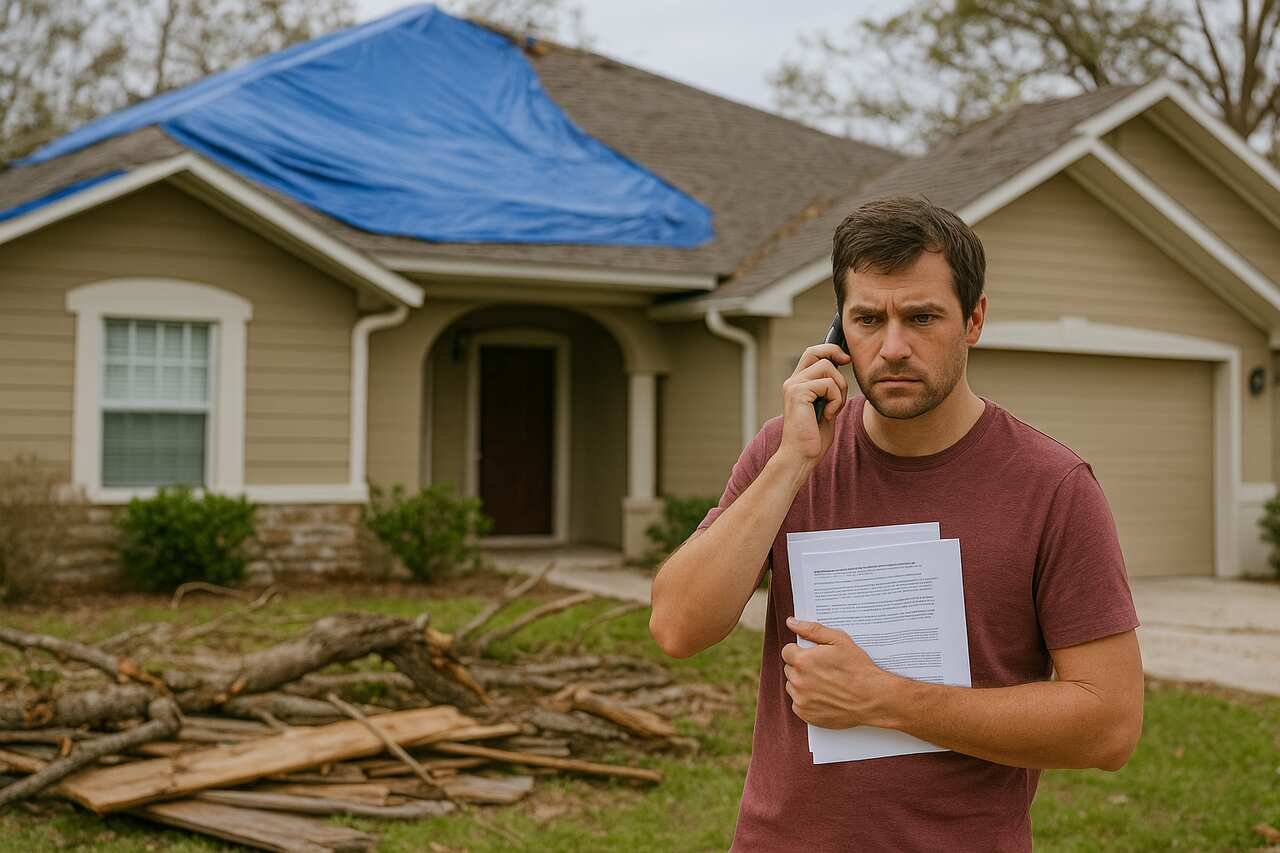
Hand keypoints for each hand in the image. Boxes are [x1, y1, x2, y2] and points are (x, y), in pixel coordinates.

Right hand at [778, 344, 849, 470]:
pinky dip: (836, 400)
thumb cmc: (813, 438)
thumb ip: (830, 390)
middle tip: (847, 362)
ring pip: (828, 368)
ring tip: (834, 408)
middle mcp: (793, 382)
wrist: (800, 457)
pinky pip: (828, 384)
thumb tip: (843, 372)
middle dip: (835, 352)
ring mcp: (794, 386)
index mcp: (798, 384)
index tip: (846, 358)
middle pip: (816, 351)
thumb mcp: (826, 408)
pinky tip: (828, 415)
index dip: (830, 349)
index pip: (812, 354)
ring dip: (840, 388)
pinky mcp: (798, 393)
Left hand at [781, 616, 897, 728]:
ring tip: (825, 683)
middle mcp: (798, 681)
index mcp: (803, 661)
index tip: (812, 656)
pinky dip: (807, 700)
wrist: (873, 698)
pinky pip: (798, 703)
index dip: (800, 652)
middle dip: (802, 667)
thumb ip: (812, 630)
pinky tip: (824, 696)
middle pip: (790, 669)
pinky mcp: (805, 714)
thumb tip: (791, 622)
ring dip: (803, 683)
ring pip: (793, 686)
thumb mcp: (839, 641)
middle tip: (822, 669)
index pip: (787, 652)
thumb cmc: (858, 669)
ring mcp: (801, 699)